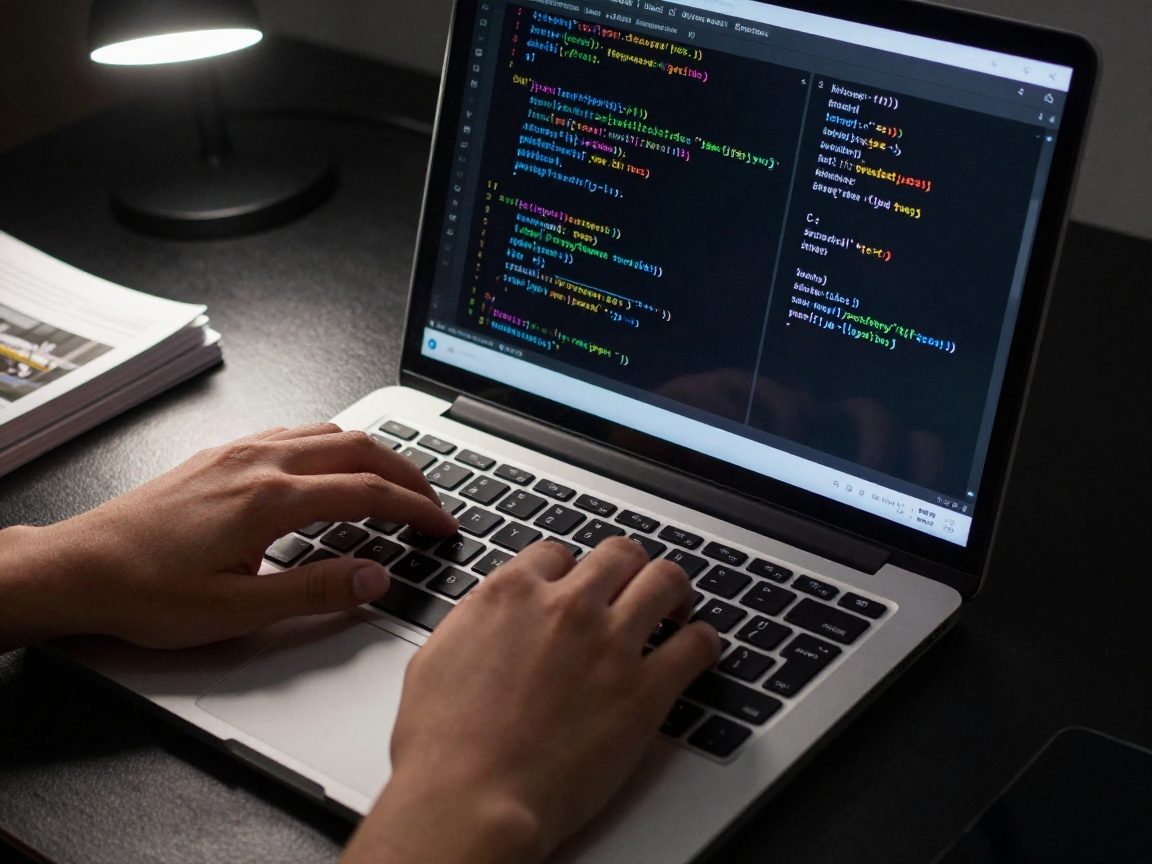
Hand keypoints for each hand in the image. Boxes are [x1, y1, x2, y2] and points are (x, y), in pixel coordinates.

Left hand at [0, 424, 457, 649]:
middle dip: (408, 473)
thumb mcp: (238, 612)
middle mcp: (260, 463)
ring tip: (395, 482)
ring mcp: (240, 452)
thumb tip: (375, 577)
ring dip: (373, 453)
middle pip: (359, 449)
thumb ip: (316, 592)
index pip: (369, 493)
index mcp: (272, 500)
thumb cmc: (146, 592)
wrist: (79, 568)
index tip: (443, 525)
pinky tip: (331, 466)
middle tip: (433, 501)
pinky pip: (295, 432)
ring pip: (329, 431)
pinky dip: (333, 444)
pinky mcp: (222, 455)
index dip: (417, 509)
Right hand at [343, 538, 721, 863]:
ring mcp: (610, 644)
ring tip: (676, 605)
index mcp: (512, 594)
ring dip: (673, 589)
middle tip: (633, 586)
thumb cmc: (442, 747)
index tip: (576, 587)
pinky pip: (696, 644)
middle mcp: (566, 607)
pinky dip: (702, 640)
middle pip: (619, 554)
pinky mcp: (646, 690)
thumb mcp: (436, 658)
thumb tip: (488, 615)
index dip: (569, 571)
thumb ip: (473, 622)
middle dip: (627, 567)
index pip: (558, 553)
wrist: (470, 800)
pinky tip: (697, 647)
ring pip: (665, 580)